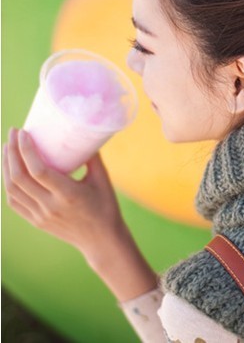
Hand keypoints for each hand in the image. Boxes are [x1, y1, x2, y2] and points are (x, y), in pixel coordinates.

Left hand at [2, 127, 124, 257]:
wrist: (101, 240)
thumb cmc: (105, 207)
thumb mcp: (103, 180)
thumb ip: (92, 158)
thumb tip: (83, 135)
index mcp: (68, 194)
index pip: (38, 170)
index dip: (27, 150)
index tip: (24, 132)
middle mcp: (50, 206)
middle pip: (19, 177)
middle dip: (12, 152)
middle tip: (14, 133)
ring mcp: (40, 215)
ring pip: (12, 189)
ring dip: (6, 166)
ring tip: (9, 148)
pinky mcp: (36, 221)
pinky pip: (14, 201)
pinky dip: (9, 184)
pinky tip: (10, 171)